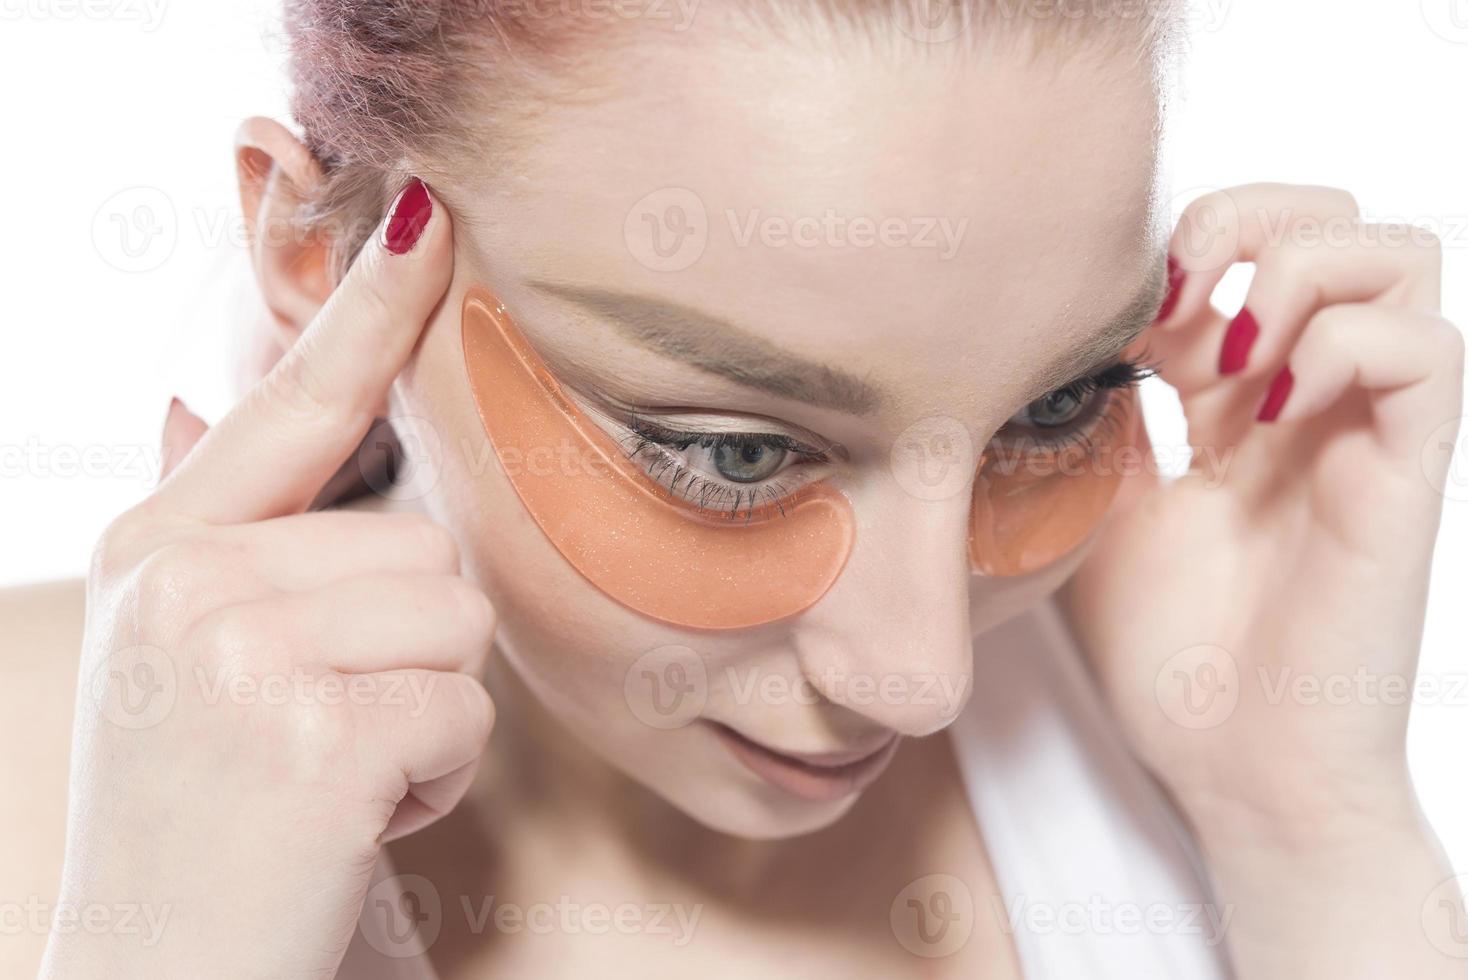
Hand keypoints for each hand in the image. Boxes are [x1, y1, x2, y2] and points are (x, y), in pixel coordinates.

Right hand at [41, 180, 495, 979]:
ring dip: (428, 709)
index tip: (426, 215)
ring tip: (339, 770)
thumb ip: (219, 536)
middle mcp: (191, 583)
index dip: (365, 308)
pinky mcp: (317, 732)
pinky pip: (462, 709)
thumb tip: (209, 405)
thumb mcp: (172, 658)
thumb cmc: (194, 816)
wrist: (155, 972)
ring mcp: (246, 652)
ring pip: (457, 617)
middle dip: (412, 645)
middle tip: (327, 728)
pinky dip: (434, 777)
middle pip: (423, 541)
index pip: (288, 401)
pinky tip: (353, 818)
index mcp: (162, 552)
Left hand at [1062, 183, 1464, 974]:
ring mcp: (1363, 429)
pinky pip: (1429, 354)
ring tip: (1233, 352)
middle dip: (1248, 218)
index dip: (1178, 245)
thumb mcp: (1099, 507)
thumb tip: (1064, 335)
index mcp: (1239, 399)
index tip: (1115, 316)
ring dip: (1303, 269)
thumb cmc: (1166, 653)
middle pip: (1334, 217)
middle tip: (1182, 300)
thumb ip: (1101, 416)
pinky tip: (1272, 409)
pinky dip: (1348, 347)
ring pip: (1400, 257)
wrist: (1227, 765)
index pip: (1243, 244)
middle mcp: (1310, 396)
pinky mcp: (1403, 477)